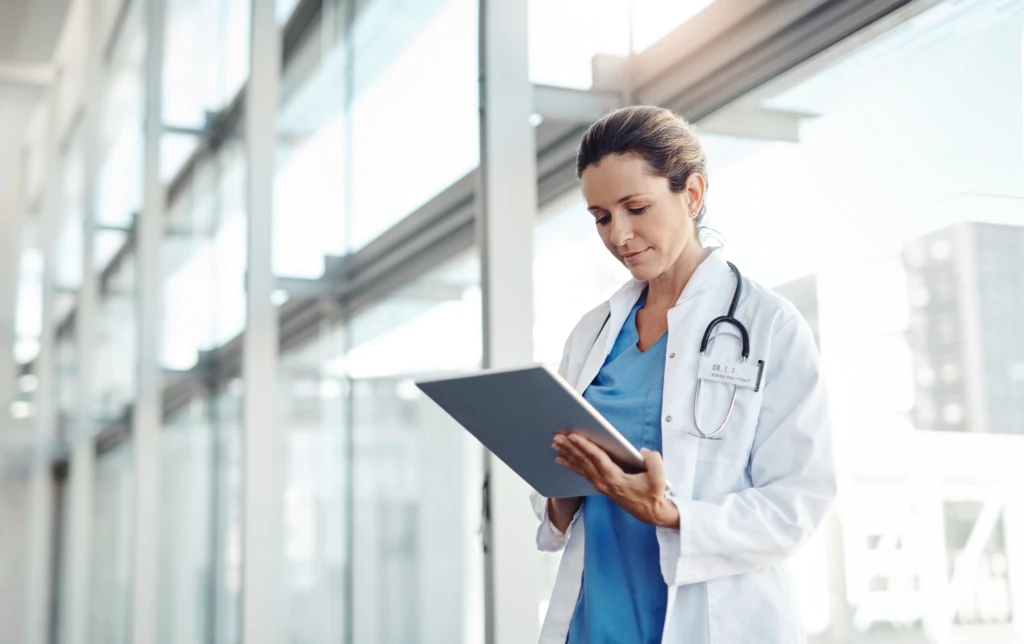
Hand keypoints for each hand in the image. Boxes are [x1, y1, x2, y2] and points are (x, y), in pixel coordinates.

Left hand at [552, 432, 679, 527]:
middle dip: (570, 447)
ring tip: (556, 443)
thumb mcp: (660, 478)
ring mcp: (600, 485)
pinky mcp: (600, 485)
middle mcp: (604, 482)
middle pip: (584, 461)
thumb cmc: (653, 494)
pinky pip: (582, 472)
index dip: (585, 446)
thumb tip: (642, 451)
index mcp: (616, 479)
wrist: (650, 513)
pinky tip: (561, 458)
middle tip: (557, 436)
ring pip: (581, 466)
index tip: (573, 436)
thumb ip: (653, 461)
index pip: (597, 459)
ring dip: (568, 454)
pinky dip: (571, 464)